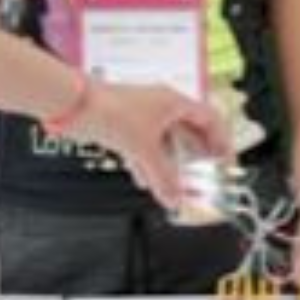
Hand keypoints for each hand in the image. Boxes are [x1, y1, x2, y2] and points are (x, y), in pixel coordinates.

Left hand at [77, 81, 229, 205]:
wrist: (74, 106)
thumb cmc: (109, 110)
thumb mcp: (144, 149)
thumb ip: (162, 177)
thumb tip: (175, 197)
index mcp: (174, 102)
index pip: (210, 120)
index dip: (221, 141)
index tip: (225, 162)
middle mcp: (160, 106)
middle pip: (189, 133)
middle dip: (196, 157)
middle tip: (204, 176)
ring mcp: (142, 116)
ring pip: (166, 142)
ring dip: (171, 164)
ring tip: (177, 183)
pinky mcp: (125, 126)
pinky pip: (146, 147)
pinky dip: (149, 164)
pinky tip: (146, 180)